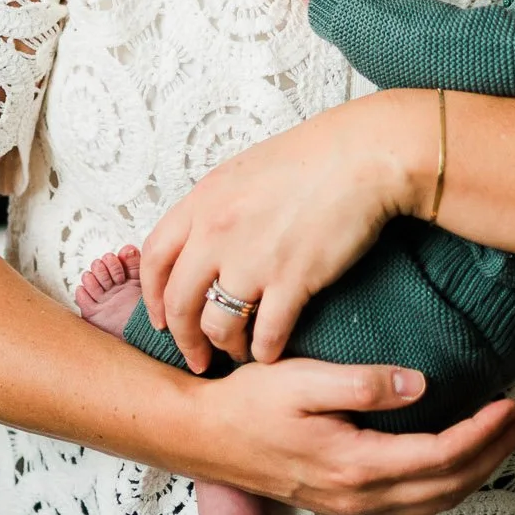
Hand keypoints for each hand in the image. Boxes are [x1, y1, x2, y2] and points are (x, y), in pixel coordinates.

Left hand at [138, 90, 434, 371]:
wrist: (362, 156)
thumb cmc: (313, 157)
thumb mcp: (245, 171)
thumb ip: (217, 205)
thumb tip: (205, 233)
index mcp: (203, 202)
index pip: (155, 258)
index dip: (152, 296)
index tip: (162, 318)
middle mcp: (217, 232)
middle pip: (180, 301)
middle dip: (184, 338)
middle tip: (194, 357)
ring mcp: (252, 258)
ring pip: (219, 323)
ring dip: (226, 346)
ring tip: (238, 353)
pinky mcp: (292, 279)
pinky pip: (267, 332)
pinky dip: (265, 351)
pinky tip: (270, 354)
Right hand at [186, 356, 514, 514]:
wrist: (202, 436)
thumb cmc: (247, 403)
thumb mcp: (304, 379)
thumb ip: (364, 384)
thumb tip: (421, 385)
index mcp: (355, 466)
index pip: (441, 456)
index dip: (483, 432)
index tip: (511, 404)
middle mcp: (359, 496)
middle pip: (448, 486)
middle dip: (495, 454)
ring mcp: (351, 505)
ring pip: (434, 502)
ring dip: (477, 472)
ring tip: (506, 438)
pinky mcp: (343, 502)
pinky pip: (412, 504)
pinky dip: (447, 484)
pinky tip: (457, 461)